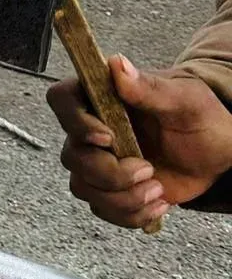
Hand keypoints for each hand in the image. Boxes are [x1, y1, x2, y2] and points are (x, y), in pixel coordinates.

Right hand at [47, 56, 231, 228]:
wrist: (216, 152)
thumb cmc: (201, 117)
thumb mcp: (184, 99)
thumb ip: (149, 86)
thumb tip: (116, 64)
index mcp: (103, 97)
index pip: (62, 100)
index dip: (75, 121)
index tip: (107, 137)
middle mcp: (92, 129)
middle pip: (72, 157)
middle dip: (110, 173)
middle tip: (148, 171)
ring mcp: (98, 162)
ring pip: (83, 188)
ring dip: (123, 198)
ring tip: (157, 190)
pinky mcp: (109, 190)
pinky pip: (102, 209)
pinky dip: (132, 214)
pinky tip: (158, 203)